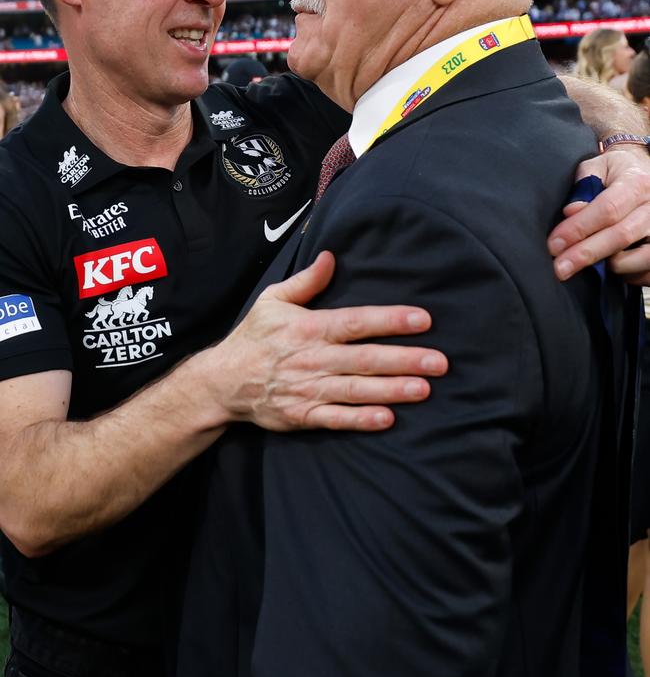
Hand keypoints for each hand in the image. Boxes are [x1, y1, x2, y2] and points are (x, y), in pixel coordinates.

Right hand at [208, 251, 446, 431]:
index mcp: (309, 327)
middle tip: (439, 362)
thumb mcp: (273, 300)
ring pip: (356, 390)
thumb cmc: (254, 337)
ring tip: (424, 389)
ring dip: (391, 389)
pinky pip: (336, 418)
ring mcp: (308, 388)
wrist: (222, 381)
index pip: (356, 321)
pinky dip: (360, 420)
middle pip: (365, 358)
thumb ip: (306, 281)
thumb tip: (331, 256)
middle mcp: (313, 358)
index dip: (390, 320)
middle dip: (404, 359)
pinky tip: (387, 419)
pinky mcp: (303, 415)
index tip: (422, 319)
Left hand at [547, 147, 649, 282]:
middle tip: (559, 268)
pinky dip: (629, 274)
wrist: (645, 171)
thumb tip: (571, 212)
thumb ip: (583, 186)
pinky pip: (647, 272)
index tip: (554, 244)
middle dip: (585, 254)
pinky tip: (611, 266)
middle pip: (621, 236)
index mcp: (636, 183)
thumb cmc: (619, 171)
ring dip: (609, 265)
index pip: (607, 209)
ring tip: (588, 262)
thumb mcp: (599, 166)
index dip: (579, 229)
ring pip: (639, 258)